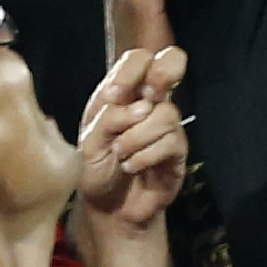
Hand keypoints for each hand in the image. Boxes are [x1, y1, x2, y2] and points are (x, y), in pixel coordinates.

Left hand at [78, 45, 189, 228]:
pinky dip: (146, 155)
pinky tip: (133, 165)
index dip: (131, 70)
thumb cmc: (95, 169)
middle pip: (172, 61)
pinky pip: (171, 141)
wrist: (108, 208)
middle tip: (149, 96)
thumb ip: (108, 119)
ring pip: (167, 112)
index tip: (114, 96)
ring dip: (138, 136)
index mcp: (122, 93)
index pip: (138, 59)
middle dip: (163, 73)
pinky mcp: (178, 150)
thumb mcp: (88, 143)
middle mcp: (148, 102)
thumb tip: (142, 106)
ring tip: (121, 154)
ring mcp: (166, 125)